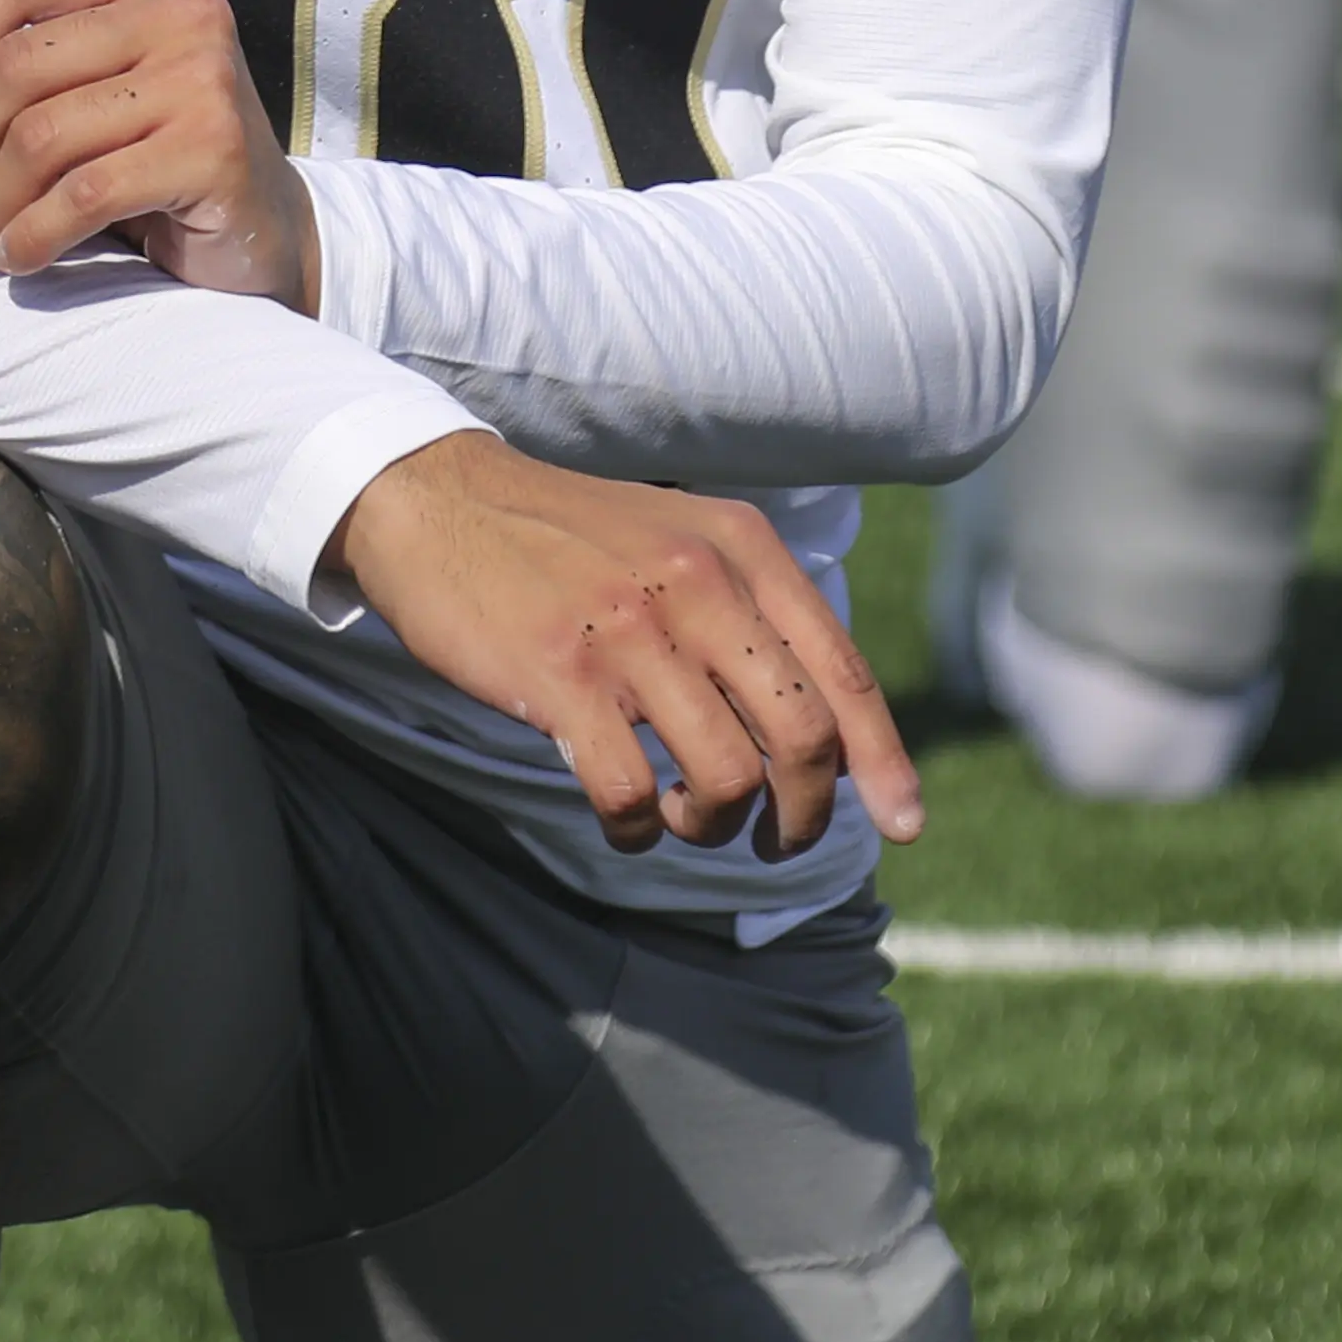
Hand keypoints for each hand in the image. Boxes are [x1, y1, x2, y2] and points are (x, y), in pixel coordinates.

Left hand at [0, 0, 316, 310]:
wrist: (255, 228)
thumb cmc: (142, 145)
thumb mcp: (61, 84)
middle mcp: (186, 4)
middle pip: (18, 64)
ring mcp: (208, 75)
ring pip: (41, 136)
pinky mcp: (215, 149)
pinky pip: (84, 195)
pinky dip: (33, 236)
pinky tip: (21, 257)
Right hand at [333, 431, 920, 857]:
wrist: (437, 499)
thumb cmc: (568, 540)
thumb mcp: (680, 540)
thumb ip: (750, 613)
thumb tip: (824, 729)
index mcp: (742, 548)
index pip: (844, 672)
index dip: (884, 761)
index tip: (904, 825)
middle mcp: (699, 583)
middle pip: (803, 738)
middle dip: (805, 814)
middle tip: (776, 843)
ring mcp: (629, 630)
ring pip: (727, 778)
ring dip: (713, 826)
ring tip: (682, 815)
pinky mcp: (560, 674)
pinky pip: (630, 793)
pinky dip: (637, 828)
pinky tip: (623, 814)